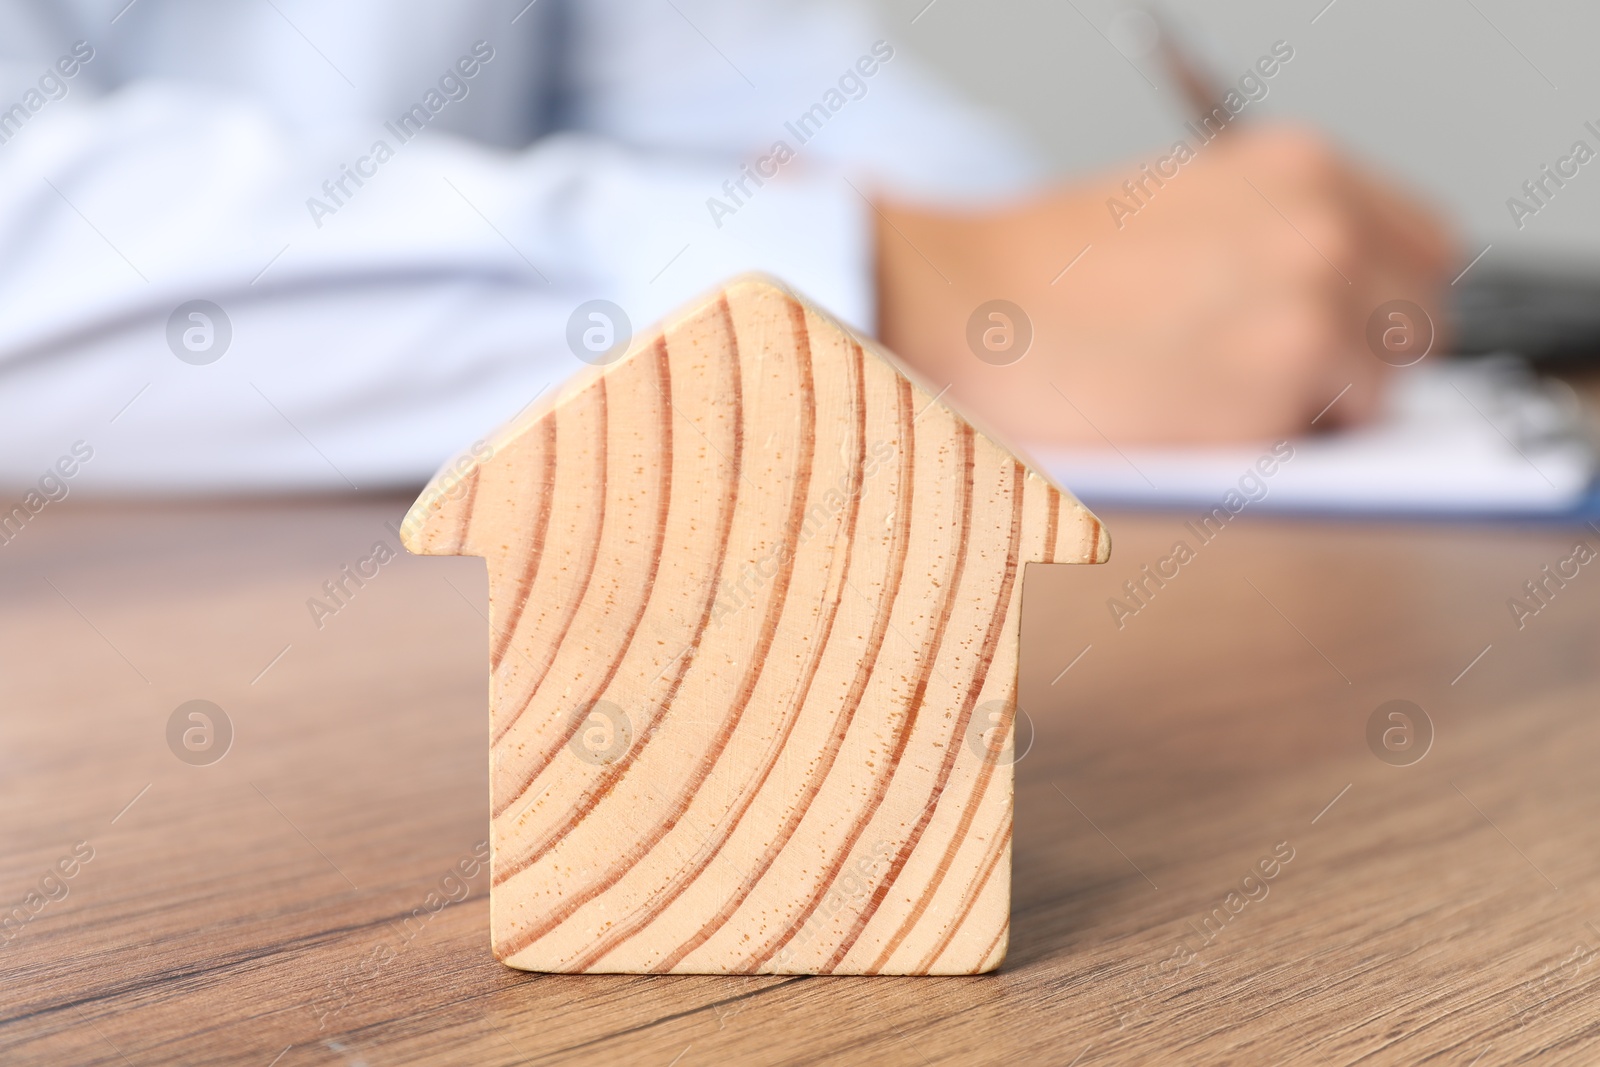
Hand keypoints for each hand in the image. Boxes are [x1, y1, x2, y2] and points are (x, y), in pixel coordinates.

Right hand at [872, 124, 1456, 445]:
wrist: (965, 304)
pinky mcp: (1278, 390)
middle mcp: (1325, 227)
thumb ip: (1280, 236)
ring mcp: (1310, 307)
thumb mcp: (1188, 204)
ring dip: (1324, 408)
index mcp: (1303, 169)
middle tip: (1280, 377)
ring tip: (1223, 398)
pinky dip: (1278, 445)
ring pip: (1386, 391)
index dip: (1386, 298)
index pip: (1428, 247)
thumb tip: (1341, 298)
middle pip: (1423, 323)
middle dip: (1366, 358)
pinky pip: (1327, 441)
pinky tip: (1200, 421)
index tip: (1349, 329)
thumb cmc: (1047, 272)